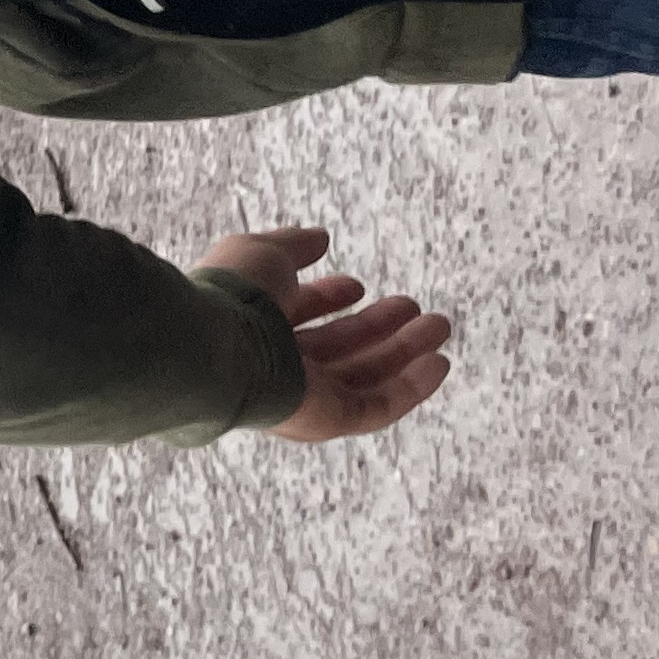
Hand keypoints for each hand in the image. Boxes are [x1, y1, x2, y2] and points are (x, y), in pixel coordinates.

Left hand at [195, 225, 453, 442]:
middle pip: (336, 348)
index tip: (357, 285)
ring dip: (404, 352)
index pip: (296, 316)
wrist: (218, 345)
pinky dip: (411, 388)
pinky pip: (377, 407)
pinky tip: (439, 363)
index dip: (328, 298)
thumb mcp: (261, 254)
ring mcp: (302, 396)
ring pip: (364, 376)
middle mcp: (275, 364)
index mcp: (251, 325)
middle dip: (377, 327)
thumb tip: (319, 238)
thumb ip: (291, 247)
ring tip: (440, 326)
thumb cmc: (232, 296)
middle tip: (414, 307)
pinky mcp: (325, 420)